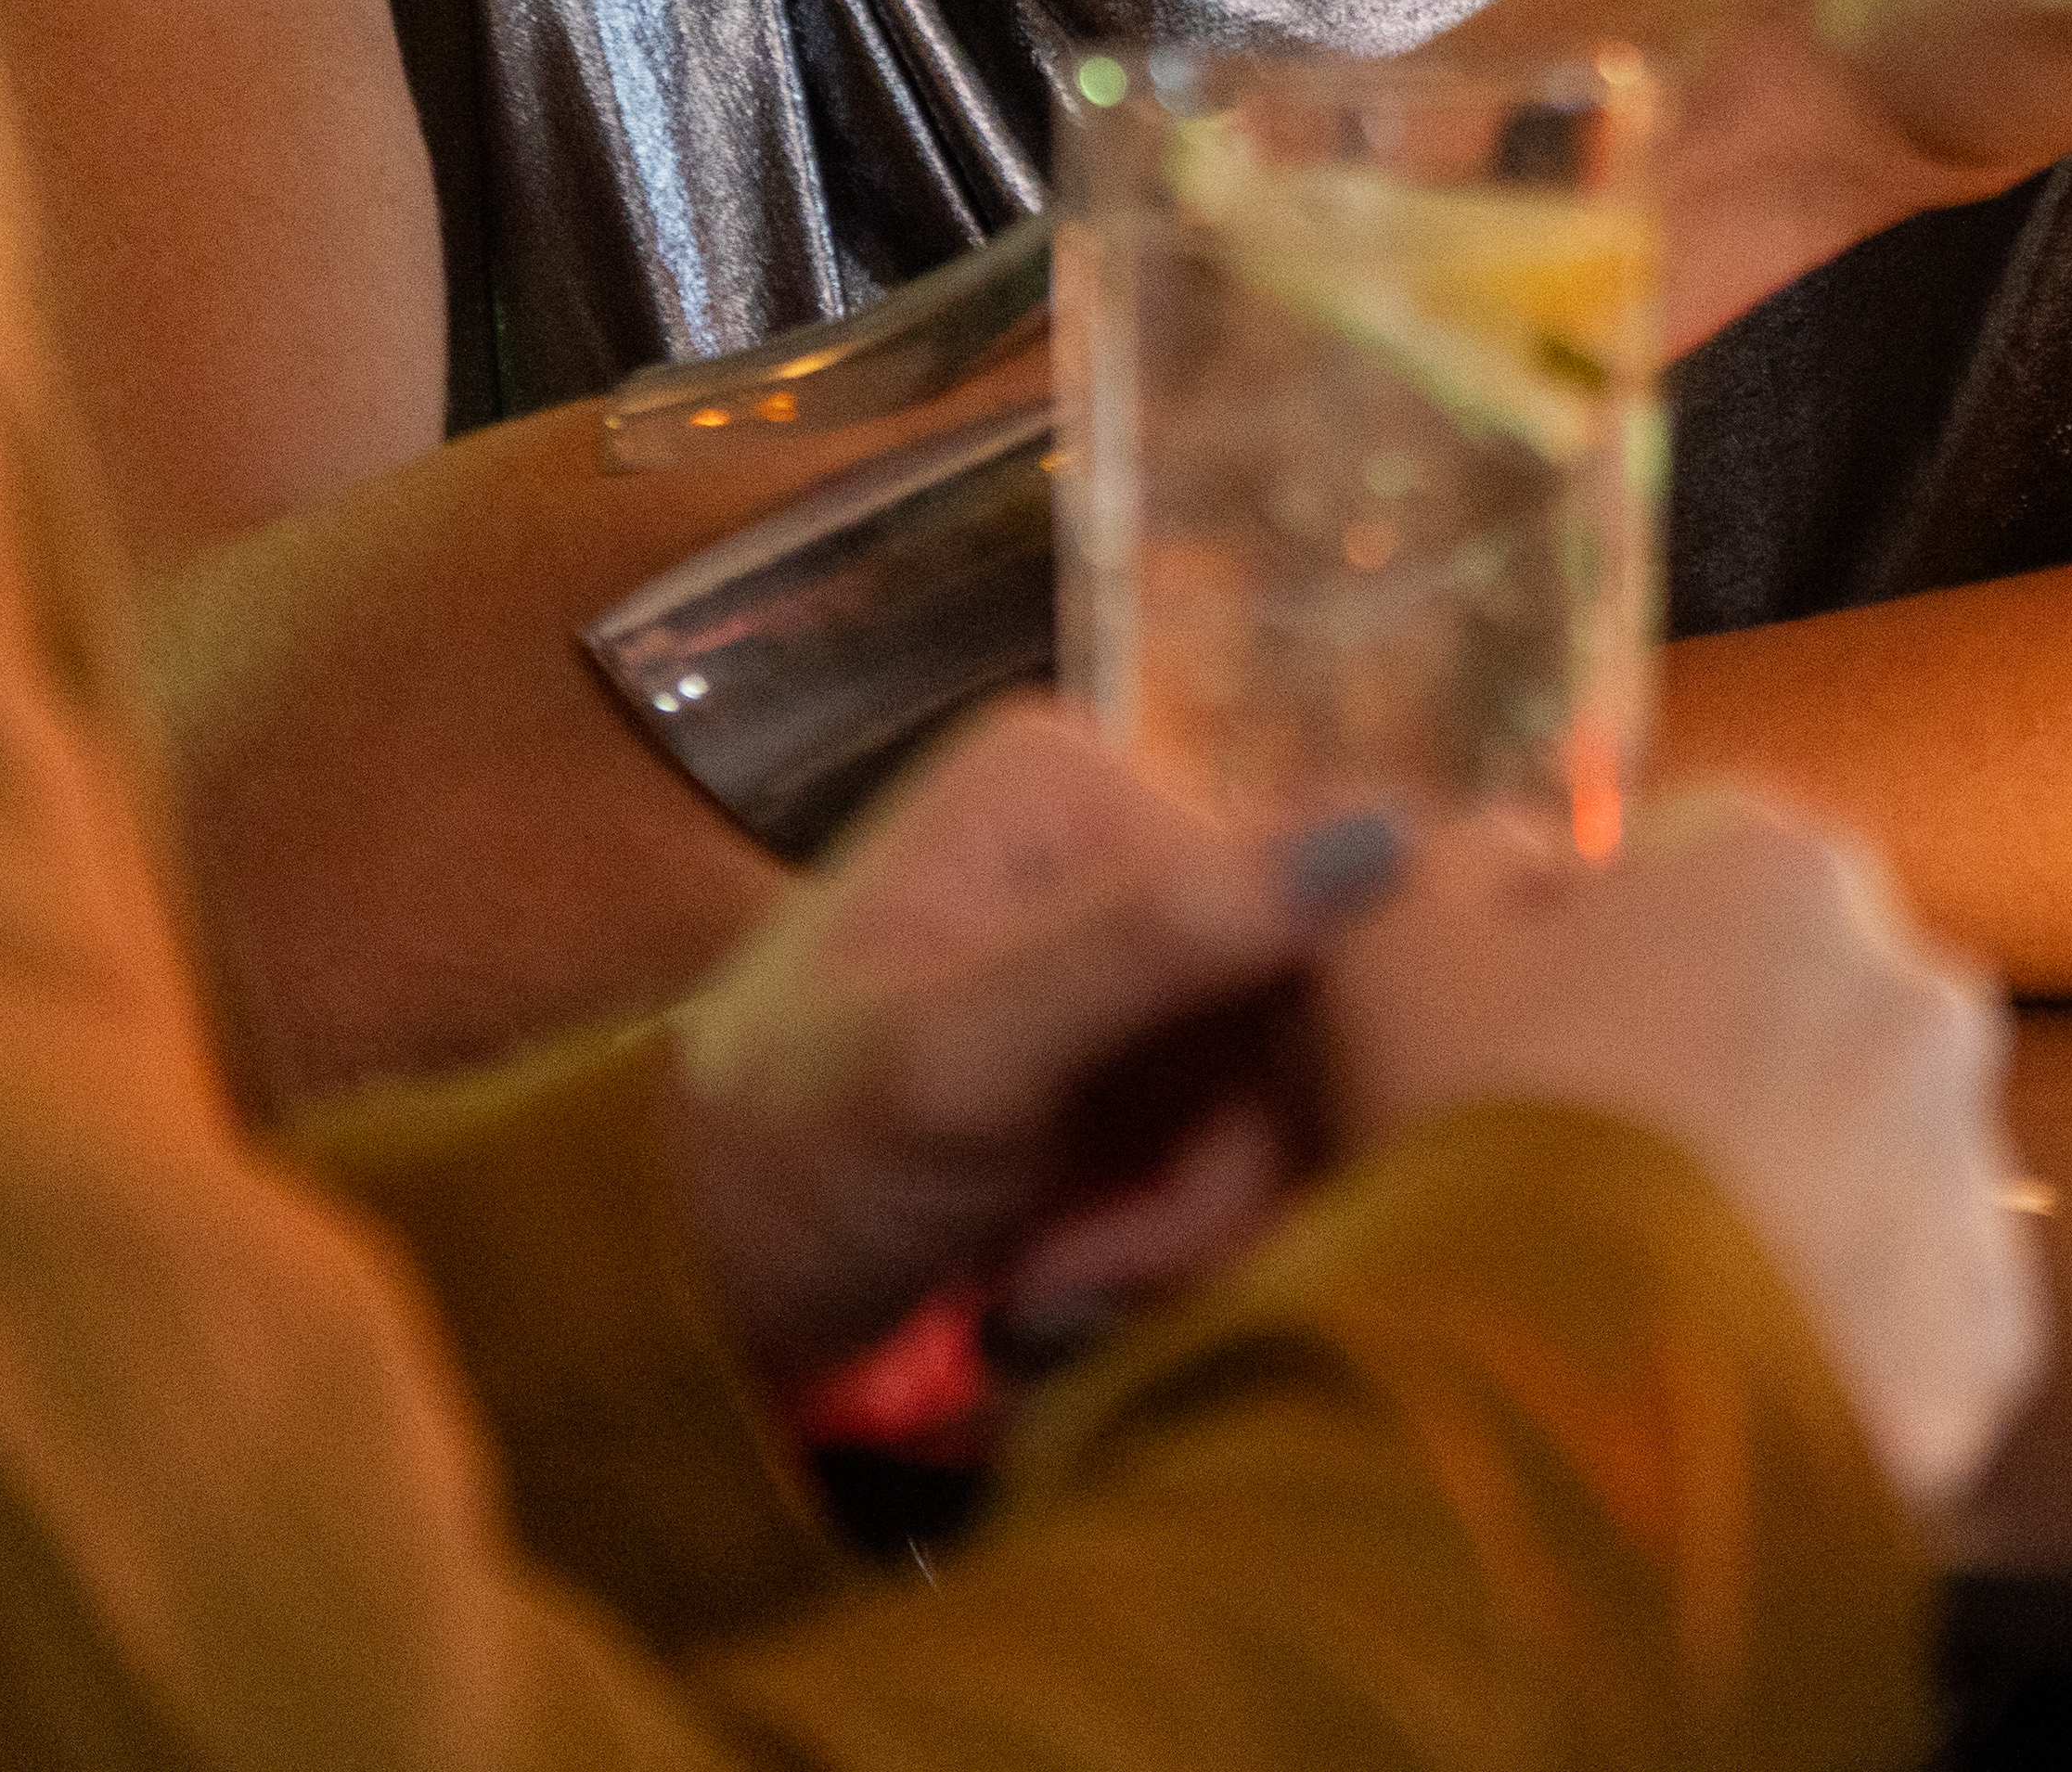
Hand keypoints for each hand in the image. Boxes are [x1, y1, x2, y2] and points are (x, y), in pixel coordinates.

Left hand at [660, 700, 1386, 1390]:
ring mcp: (1136, 949)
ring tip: (1050, 1292)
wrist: (680, 1292)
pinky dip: (1175, 1237)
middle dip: (1210, 1182)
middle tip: (1071, 1284)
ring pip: (1287, 1101)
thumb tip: (1391, 828)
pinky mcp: (1137, 1050)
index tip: (1128, 1240)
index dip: (1260, 1105)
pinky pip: (1244, 1141)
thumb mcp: (960, 1060)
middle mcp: (1128, 833)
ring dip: (1189, 1230)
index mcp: (1083, 778)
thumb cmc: (784, 1167)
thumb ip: (1158, 942)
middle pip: (1301, 1022)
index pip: (1301, 928)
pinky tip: (1070, 1280)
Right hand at [1321, 790, 2040, 1508]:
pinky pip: (1900, 1311)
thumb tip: (1518, 855)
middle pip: (1796, 1011)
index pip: (1700, 862)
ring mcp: (1969, 1166)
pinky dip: (1821, 1338)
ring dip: (1770, 1206)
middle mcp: (1919, 996)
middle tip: (1578, 1181)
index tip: (1528, 1035)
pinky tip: (1711, 1376)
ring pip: (1855, 1163)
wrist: (1569, 1413)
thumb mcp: (1393, 951)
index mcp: (1791, 873)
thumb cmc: (1476, 1152)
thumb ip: (1458, 860)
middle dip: (1705, 1073)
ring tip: (1636, 1298)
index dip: (1597, 942)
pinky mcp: (1984, 1328)